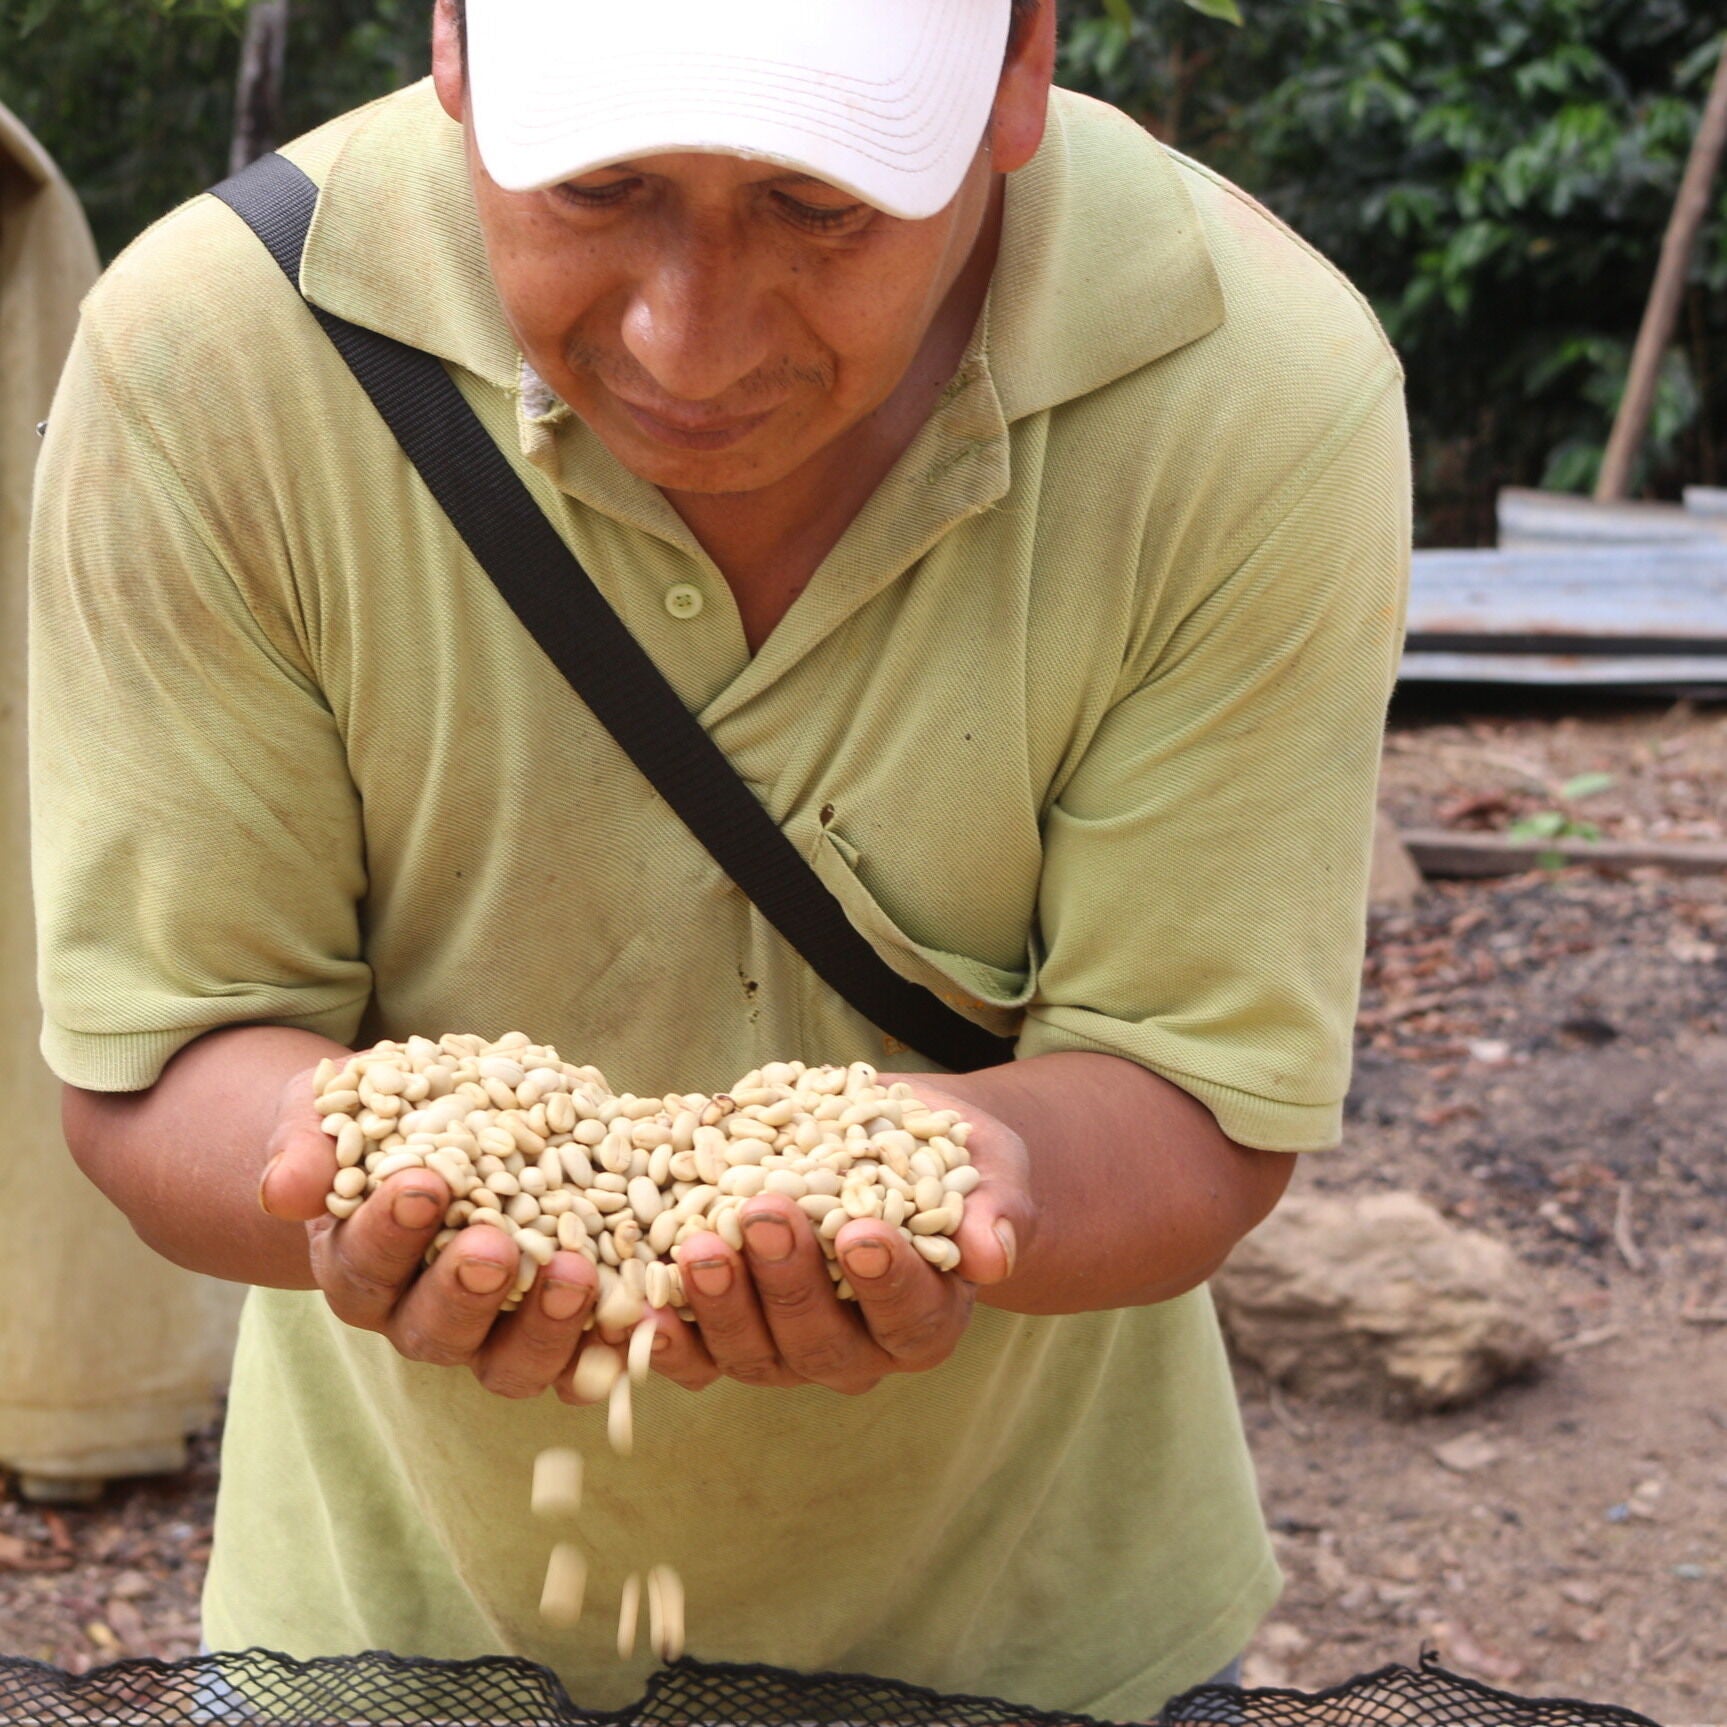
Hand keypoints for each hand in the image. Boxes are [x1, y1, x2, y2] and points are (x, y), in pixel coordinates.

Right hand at [257, 1063, 600, 1397]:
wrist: (442, 1132)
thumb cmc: (378, 1121)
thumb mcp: (330, 1112)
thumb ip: (308, 1144)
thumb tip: (282, 1188)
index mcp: (360, 1269)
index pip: (365, 1263)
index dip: (389, 1231)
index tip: (422, 1183)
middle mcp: (419, 1316)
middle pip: (436, 1330)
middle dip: (463, 1291)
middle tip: (494, 1246)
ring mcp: (492, 1334)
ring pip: (511, 1363)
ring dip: (544, 1326)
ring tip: (579, 1273)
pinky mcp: (558, 1336)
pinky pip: (584, 1364)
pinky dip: (612, 1348)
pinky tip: (645, 1314)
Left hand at [645, 1079, 1032, 1395]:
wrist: (891, 1146)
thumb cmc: (952, 1159)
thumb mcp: (988, 1165)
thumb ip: (993, 1206)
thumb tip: (993, 1252)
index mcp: (926, 1319)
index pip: (912, 1315)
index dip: (887, 1282)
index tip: (862, 1233)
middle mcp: (858, 1351)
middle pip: (822, 1342)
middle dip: (790, 1283)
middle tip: (764, 1216)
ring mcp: (788, 1350)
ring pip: (753, 1355)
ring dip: (720, 1304)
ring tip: (695, 1243)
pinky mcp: (731, 1336)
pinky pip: (696, 1357)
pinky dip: (665, 1337)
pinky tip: (637, 1303)